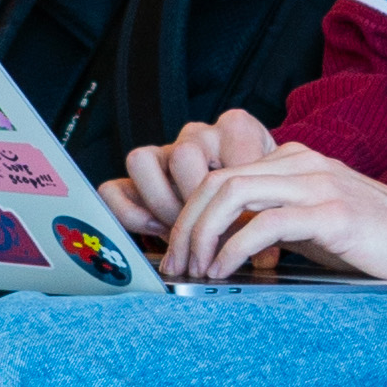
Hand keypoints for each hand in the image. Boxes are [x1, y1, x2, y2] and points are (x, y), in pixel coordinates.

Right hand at [103, 111, 276, 242]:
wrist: (248, 185)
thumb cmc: (262, 192)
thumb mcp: (273, 199)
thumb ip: (271, 223)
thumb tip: (266, 258)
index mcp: (237, 129)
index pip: (229, 157)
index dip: (237, 203)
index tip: (245, 230)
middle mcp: (198, 134)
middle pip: (182, 157)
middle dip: (195, 204)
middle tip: (210, 233)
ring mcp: (165, 150)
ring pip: (141, 162)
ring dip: (161, 203)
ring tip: (182, 230)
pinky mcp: (141, 176)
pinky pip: (113, 189)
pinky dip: (131, 214)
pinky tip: (156, 231)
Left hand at [159, 141, 386, 284]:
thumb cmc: (374, 239)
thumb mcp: (313, 221)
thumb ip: (273, 219)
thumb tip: (221, 243)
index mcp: (294, 161)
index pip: (221, 175)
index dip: (189, 213)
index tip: (178, 250)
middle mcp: (302, 163)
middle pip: (218, 181)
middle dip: (186, 224)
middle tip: (176, 264)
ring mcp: (319, 185)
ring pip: (234, 195)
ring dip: (203, 235)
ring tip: (197, 269)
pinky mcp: (334, 213)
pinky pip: (266, 224)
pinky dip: (235, 248)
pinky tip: (227, 271)